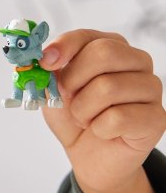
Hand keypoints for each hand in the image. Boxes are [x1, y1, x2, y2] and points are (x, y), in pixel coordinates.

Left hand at [40, 29, 165, 192]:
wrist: (89, 156)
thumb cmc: (74, 119)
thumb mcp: (53, 92)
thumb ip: (47, 73)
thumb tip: (39, 58)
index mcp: (111, 48)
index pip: (87, 36)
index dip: (64, 47)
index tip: (45, 62)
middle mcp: (136, 62)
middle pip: (103, 53)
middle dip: (74, 82)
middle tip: (69, 100)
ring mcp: (151, 88)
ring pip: (108, 87)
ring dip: (83, 111)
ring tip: (85, 119)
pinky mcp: (156, 117)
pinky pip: (118, 118)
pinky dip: (99, 129)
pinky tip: (103, 131)